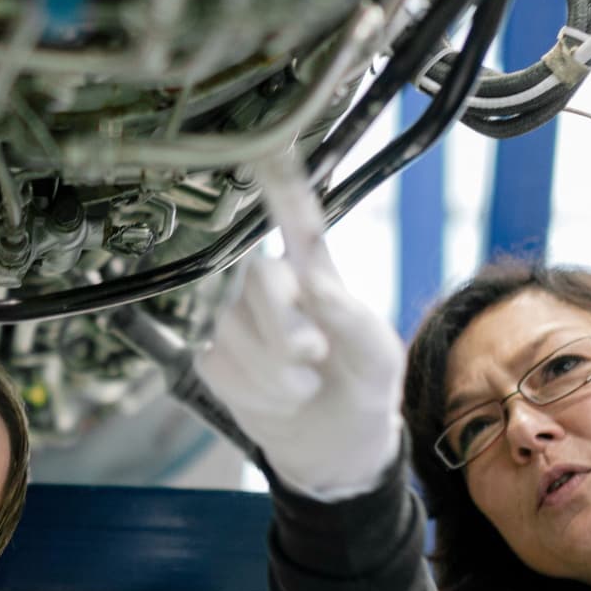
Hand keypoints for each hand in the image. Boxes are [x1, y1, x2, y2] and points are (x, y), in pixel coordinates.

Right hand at [196, 172, 405, 500]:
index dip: (280, 186)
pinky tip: (277, 398)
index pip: (295, 220)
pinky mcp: (213, 358)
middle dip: (286, 332)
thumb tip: (313, 286)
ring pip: (235, 333)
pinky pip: (219, 366)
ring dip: (278, 376)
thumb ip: (350, 317)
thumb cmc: (363, 384)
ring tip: (304, 387)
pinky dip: (256, 394)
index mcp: (314, 272)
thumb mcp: (377, 353)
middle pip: (258, 280)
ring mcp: (234, 321)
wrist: (337, 441)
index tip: (268, 148)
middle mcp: (269, 287)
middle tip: (314, 358)